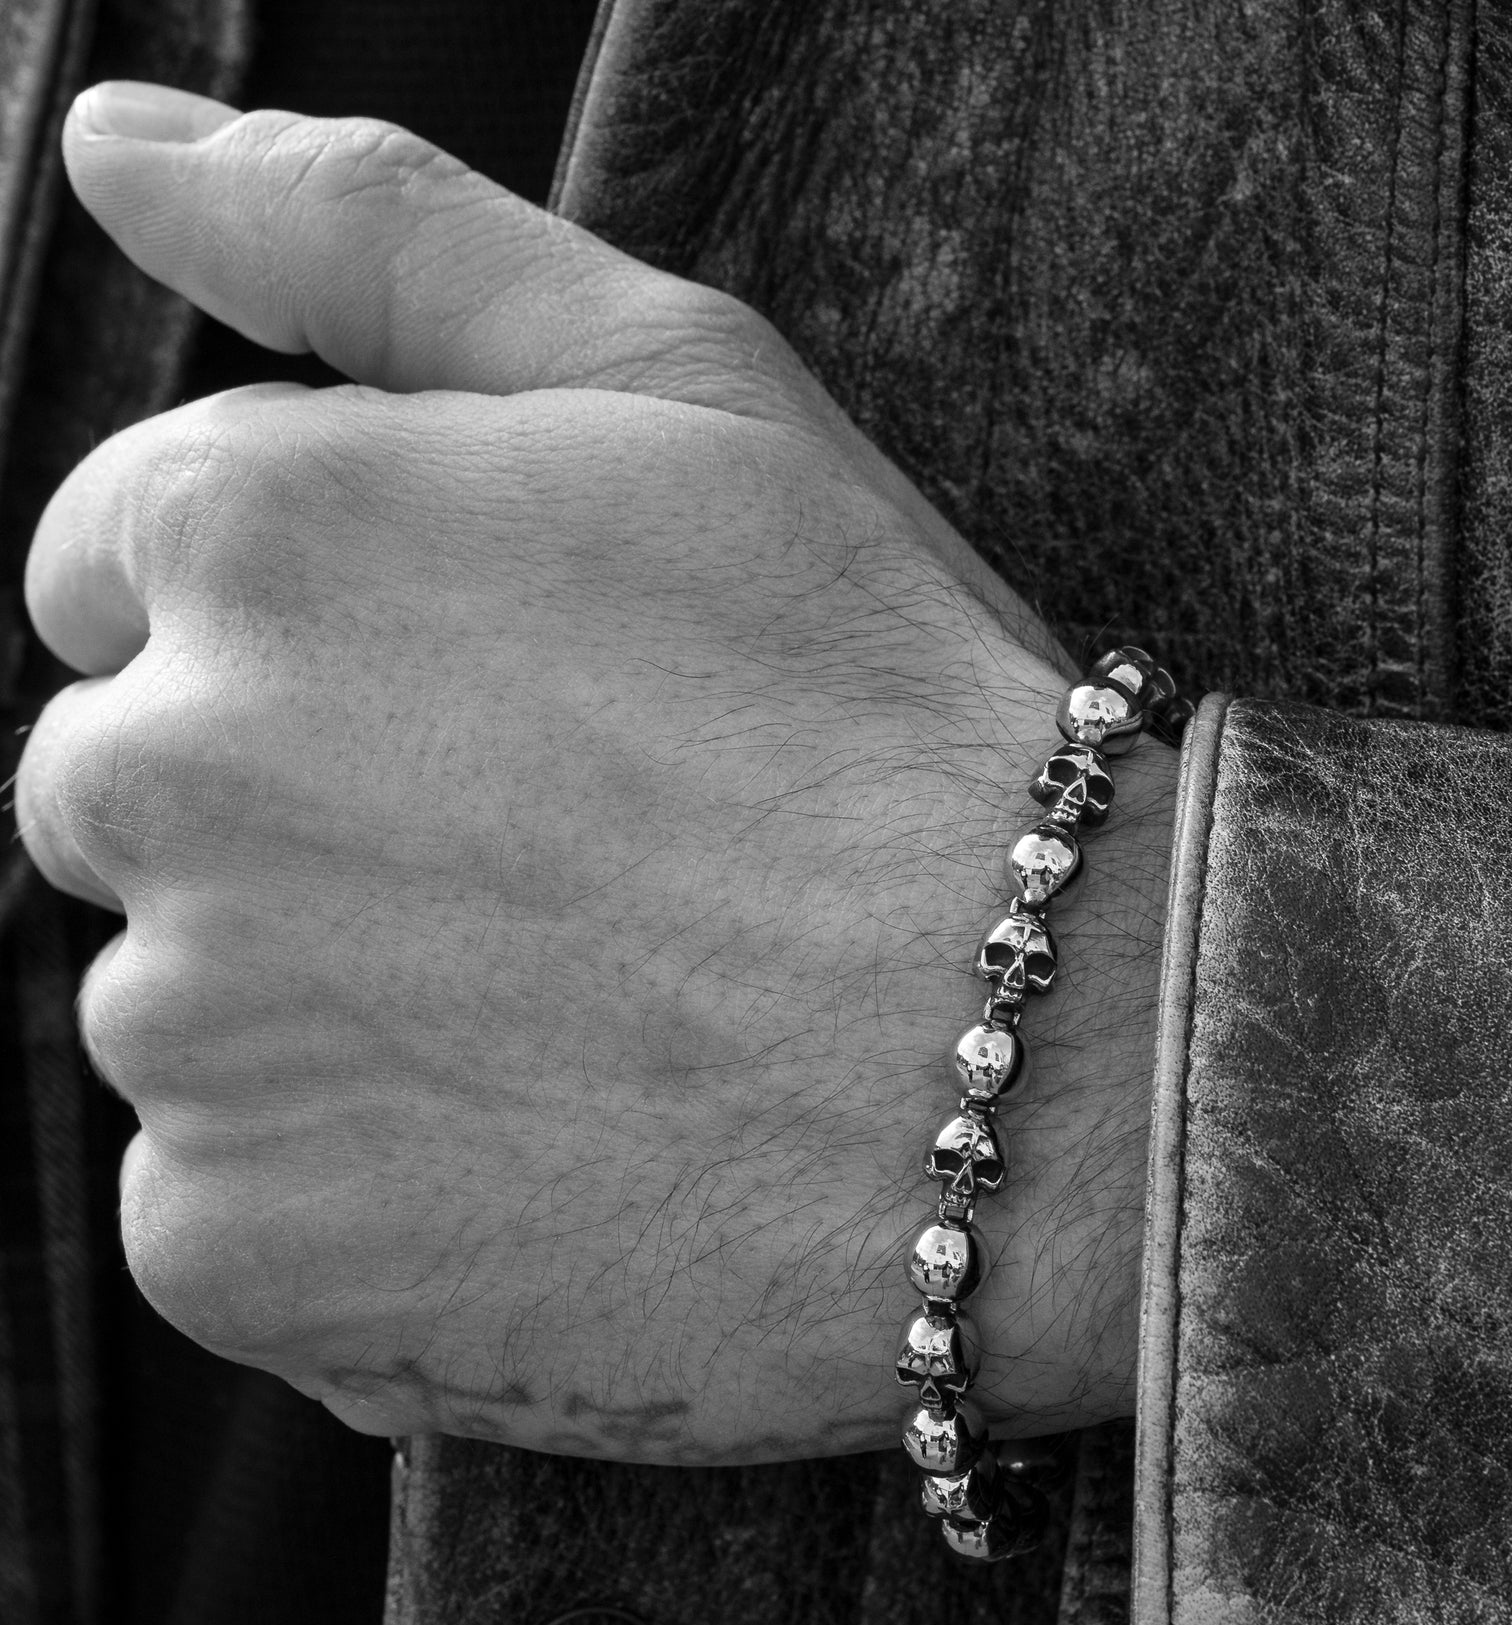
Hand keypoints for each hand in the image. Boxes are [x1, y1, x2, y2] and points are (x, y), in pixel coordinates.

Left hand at [13, 83, 1175, 1462]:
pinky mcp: (241, 1250)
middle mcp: (160, 771)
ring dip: (343, 1031)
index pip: (122, 575)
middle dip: (311, 833)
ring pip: (196, 1017)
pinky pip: (229, 1216)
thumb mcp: (683, 388)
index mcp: (245, 530)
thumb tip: (126, 146)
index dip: (324, 649)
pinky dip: (352, 1212)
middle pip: (141, 804)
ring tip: (586, 1039)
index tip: (494, 726)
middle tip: (566, 892)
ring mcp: (191, 1035)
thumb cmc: (890, 715)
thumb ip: (377, 230)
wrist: (1049, 1059)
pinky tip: (544, 1175)